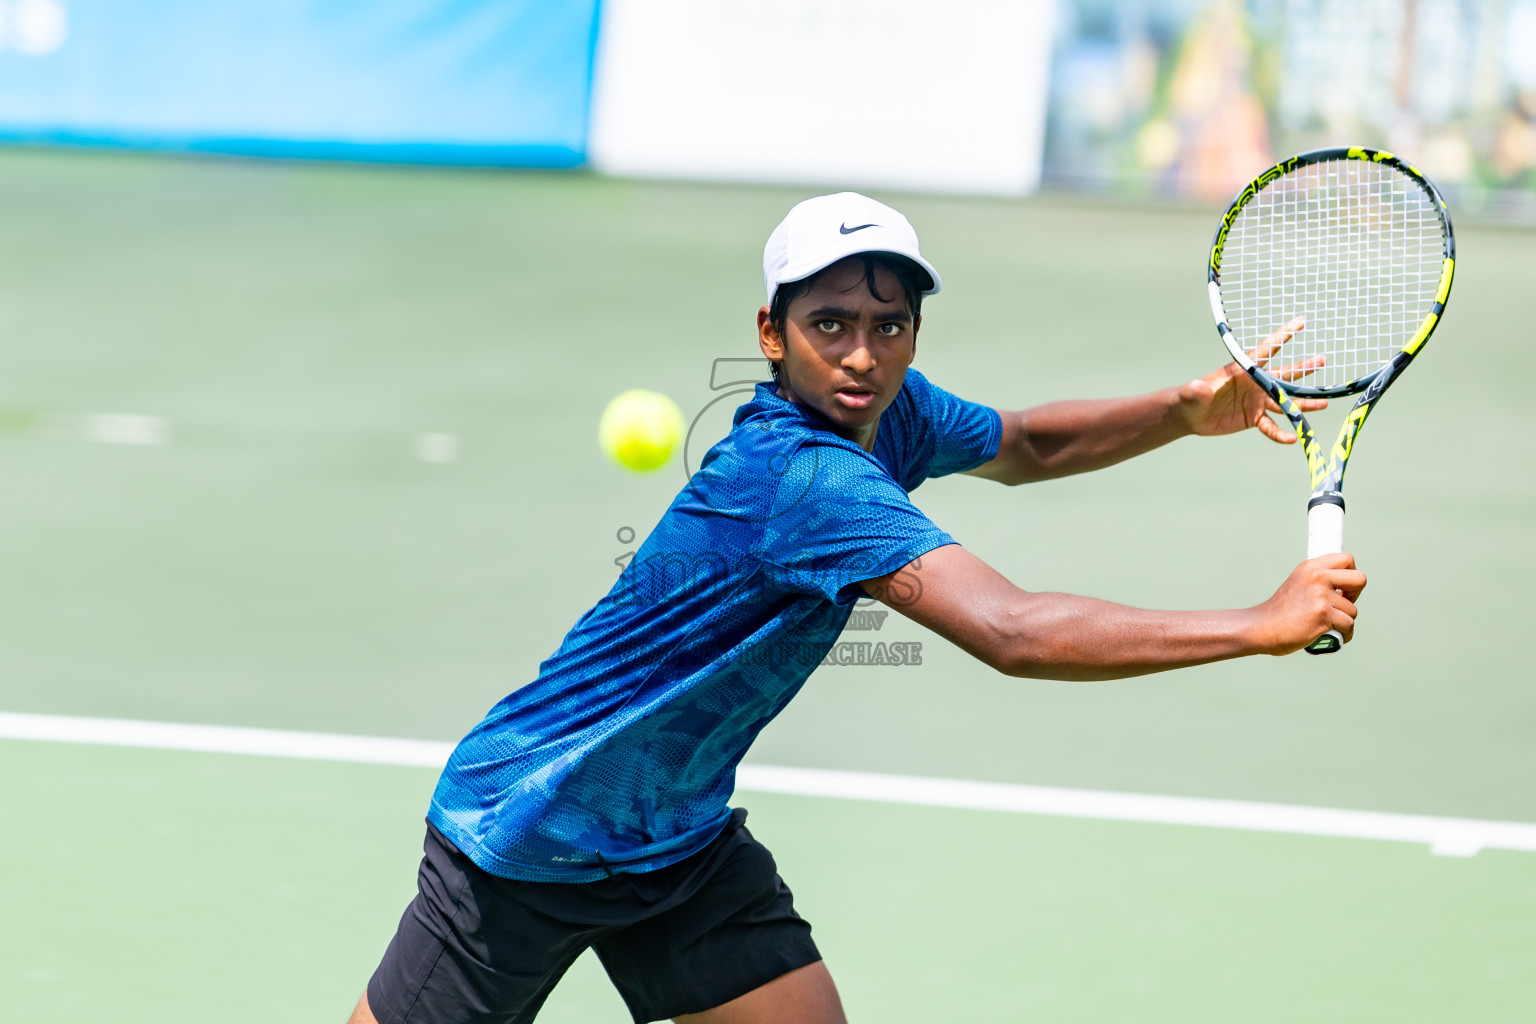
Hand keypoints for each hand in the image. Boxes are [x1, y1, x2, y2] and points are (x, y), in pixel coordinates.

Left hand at [1178, 316, 1326, 443]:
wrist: (1189, 416)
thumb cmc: (1190, 398)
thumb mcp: (1192, 393)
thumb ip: (1198, 390)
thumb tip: (1199, 387)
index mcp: (1242, 370)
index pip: (1265, 349)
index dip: (1282, 335)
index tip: (1301, 321)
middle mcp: (1254, 383)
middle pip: (1283, 375)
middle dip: (1303, 368)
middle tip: (1323, 360)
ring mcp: (1256, 400)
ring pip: (1284, 401)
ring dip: (1303, 403)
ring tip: (1323, 404)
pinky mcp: (1254, 417)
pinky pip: (1272, 426)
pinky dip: (1281, 433)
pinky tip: (1294, 438)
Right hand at [1251, 553, 1366, 654]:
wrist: (1261, 627)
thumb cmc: (1280, 612)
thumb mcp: (1298, 584)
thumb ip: (1318, 581)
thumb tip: (1345, 589)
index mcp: (1310, 567)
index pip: (1347, 559)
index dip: (1351, 575)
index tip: (1343, 589)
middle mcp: (1317, 576)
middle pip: (1360, 579)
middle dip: (1355, 595)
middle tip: (1342, 604)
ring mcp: (1320, 595)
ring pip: (1353, 610)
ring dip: (1344, 620)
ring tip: (1327, 624)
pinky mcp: (1323, 615)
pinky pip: (1348, 626)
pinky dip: (1344, 634)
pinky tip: (1333, 635)